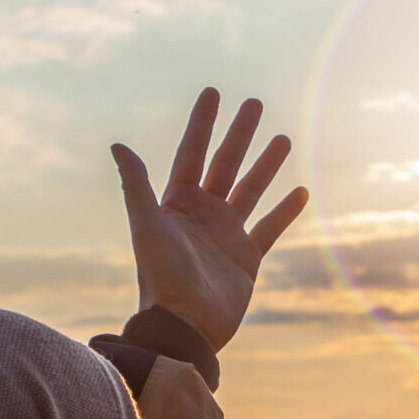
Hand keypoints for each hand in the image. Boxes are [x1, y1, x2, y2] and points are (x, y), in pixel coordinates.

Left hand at [111, 88, 309, 349]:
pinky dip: (285, 210)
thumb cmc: (161, 277)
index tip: (214, 92)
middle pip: (225, 164)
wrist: (184, 326)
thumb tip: (117, 145)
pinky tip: (300, 191)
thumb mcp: (146, 226)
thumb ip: (135, 185)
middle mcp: (203, 215)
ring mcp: (226, 235)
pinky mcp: (246, 259)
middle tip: (256, 103)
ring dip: (266, 164)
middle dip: (239, 133)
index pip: (191, 153)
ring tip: (284, 137)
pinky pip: (269, 228)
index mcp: (177, 204)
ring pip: (250, 190)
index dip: (202, 123)